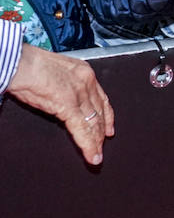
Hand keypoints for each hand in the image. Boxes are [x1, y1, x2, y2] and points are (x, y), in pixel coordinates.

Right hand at [7, 45, 113, 164]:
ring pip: (93, 123)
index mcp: (84, 72)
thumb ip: (64, 84)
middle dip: (101, 130)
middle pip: (99, 112)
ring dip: (96, 141)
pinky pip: (82, 130)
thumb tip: (61, 96)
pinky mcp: (68, 106)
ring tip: (97, 154)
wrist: (21, 63)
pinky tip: (92, 155)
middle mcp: (87, 82)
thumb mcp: (55, 71)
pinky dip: (88, 145)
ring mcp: (79, 95)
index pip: (101, 98)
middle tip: (103, 143)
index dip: (107, 114)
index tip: (108, 125)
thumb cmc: (29, 64)